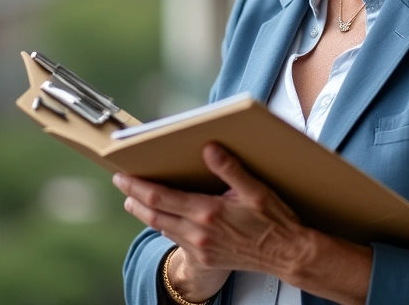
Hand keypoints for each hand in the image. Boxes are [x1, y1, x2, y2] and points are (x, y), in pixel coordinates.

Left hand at [113, 143, 371, 304]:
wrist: (287, 255)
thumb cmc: (275, 220)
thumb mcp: (255, 189)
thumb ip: (230, 169)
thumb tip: (209, 148)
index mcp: (207, 212)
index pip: (160, 197)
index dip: (138, 186)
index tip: (122, 176)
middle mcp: (198, 233)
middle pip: (154, 214)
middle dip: (134, 198)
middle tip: (121, 185)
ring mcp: (201, 248)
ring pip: (162, 228)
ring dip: (145, 214)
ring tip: (135, 201)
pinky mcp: (207, 258)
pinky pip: (177, 240)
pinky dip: (164, 226)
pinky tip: (163, 220)